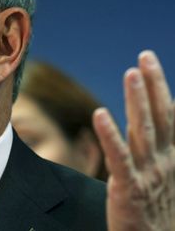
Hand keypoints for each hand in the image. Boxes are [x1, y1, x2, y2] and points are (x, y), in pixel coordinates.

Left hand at [93, 50, 174, 230]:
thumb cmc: (162, 211)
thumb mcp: (167, 175)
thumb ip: (161, 146)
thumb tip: (155, 123)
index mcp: (173, 156)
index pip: (169, 115)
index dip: (160, 87)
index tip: (149, 61)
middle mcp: (164, 160)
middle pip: (159, 116)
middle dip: (153, 85)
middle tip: (145, 56)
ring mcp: (148, 174)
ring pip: (142, 130)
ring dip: (138, 101)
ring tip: (131, 73)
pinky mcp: (129, 189)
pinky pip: (119, 158)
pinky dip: (110, 135)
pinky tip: (100, 114)